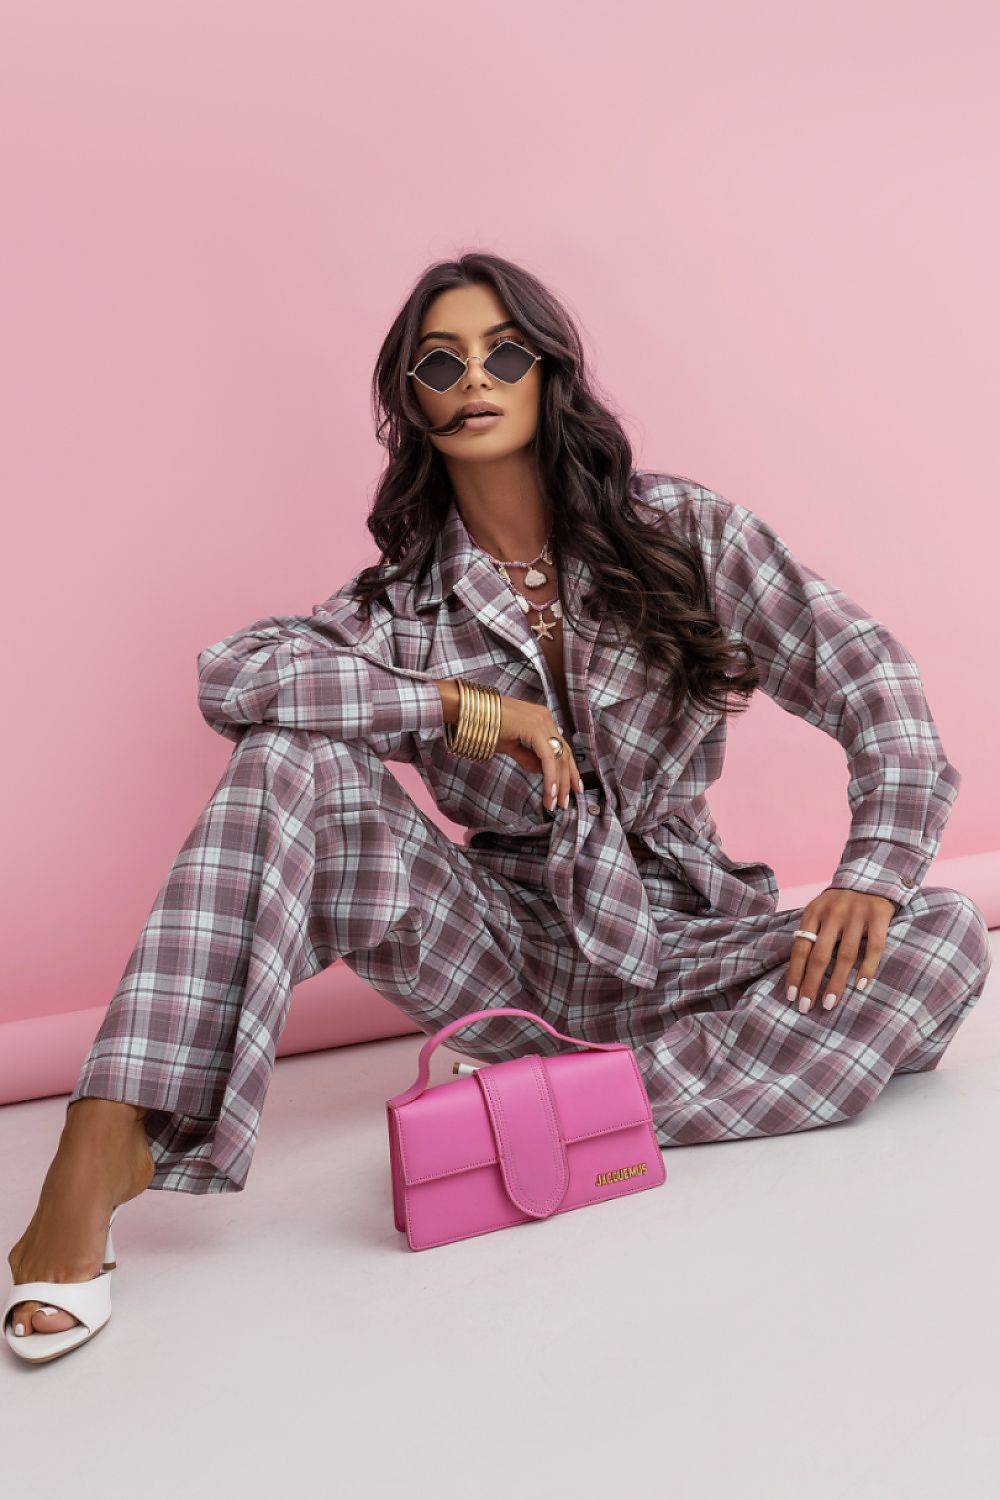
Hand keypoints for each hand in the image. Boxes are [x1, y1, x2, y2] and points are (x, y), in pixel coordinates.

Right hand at [495, 696, 583, 811]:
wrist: (469, 711)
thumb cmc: (485, 726)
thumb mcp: (510, 746)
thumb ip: (528, 757)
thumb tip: (540, 771)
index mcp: (542, 720)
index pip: (561, 748)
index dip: (568, 771)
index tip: (571, 789)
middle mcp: (546, 719)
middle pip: (564, 754)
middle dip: (567, 780)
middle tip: (565, 802)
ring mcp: (542, 722)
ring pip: (559, 757)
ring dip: (559, 783)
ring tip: (556, 803)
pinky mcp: (534, 728)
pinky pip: (548, 757)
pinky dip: (551, 776)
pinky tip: (550, 792)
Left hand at [787, 887, 898, 1013]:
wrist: (872, 876)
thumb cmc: (840, 903)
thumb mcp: (820, 910)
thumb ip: (811, 933)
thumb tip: (797, 970)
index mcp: (814, 912)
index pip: (801, 948)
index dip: (795, 973)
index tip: (792, 996)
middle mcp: (833, 912)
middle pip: (820, 955)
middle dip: (811, 984)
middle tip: (806, 1008)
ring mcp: (857, 914)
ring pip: (846, 955)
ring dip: (837, 982)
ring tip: (830, 1003)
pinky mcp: (879, 915)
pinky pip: (875, 946)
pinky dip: (868, 967)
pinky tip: (861, 986)